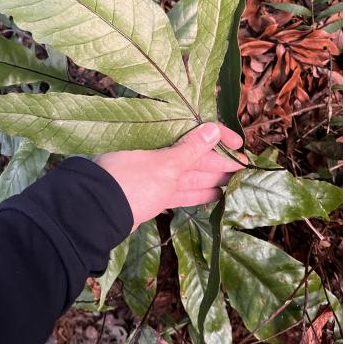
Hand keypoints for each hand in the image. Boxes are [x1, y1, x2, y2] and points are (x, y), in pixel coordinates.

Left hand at [94, 123, 245, 230]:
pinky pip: (180, 192)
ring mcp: (154, 177)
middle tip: (246, 168)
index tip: (240, 145)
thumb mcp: (165, 165)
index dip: (218, 137)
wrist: (97, 214)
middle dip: (220, 161)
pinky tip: (216, 196)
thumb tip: (213, 129)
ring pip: (190, 175)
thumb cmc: (131, 182)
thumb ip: (190, 149)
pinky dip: (197, 194)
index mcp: (159, 140)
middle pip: (194, 156)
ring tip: (238, 183)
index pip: (194, 133)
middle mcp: (157, 155)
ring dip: (212, 179)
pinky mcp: (152, 198)